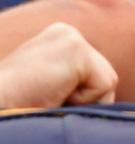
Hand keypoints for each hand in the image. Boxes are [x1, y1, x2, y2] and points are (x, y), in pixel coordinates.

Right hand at [0, 22, 117, 107]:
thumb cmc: (16, 111)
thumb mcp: (45, 92)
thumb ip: (70, 86)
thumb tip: (108, 104)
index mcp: (57, 41)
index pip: (92, 76)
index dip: (75, 99)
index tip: (44, 100)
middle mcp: (65, 32)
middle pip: (103, 77)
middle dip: (82, 101)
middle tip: (46, 101)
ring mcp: (71, 37)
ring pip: (108, 83)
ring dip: (81, 103)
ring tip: (46, 98)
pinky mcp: (75, 48)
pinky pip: (104, 86)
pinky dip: (82, 101)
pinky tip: (51, 94)